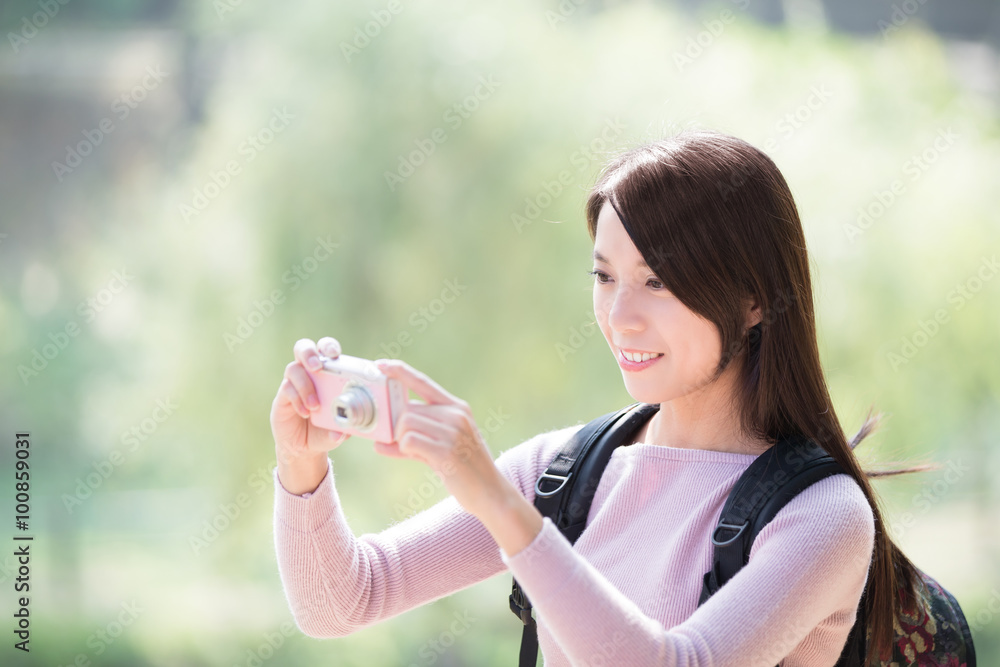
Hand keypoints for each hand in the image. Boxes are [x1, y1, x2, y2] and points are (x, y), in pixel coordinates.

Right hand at [270, 337, 349, 484]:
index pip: (326, 350)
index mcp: (328, 373)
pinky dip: (297, 399)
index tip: (335, 354)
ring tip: (315, 406)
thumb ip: (342, 428)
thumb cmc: (326, 430)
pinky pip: (286, 388)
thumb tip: (341, 432)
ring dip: (305, 385)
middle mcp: (309, 373)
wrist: (305, 447)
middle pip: (303, 348)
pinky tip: (306, 413)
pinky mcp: (282, 396)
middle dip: (310, 353)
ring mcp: (294, 383)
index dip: (329, 347)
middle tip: (317, 367)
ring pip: (293, 368)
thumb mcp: (339, 430)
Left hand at [372, 358, 505, 518]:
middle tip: (399, 443)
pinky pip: (408, 442)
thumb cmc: (465, 469)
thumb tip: (380, 442)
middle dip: (395, 426)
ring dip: (401, 441)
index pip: (423, 382)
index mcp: (457, 407)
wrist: (490, 493)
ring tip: (417, 453)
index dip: (400, 371)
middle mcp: (455, 415)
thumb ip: (416, 437)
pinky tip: (419, 458)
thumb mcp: (444, 445)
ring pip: (404, 424)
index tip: (382, 364)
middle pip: (407, 409)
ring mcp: (452, 432)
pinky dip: (403, 451)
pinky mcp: (446, 451)